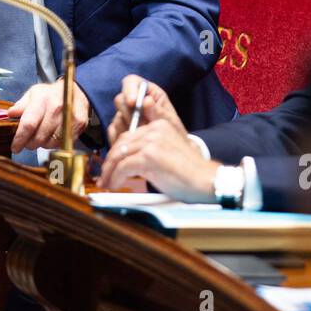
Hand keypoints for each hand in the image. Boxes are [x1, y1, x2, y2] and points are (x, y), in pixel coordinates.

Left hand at [9, 80, 89, 152]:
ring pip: (50, 143)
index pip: (29, 124)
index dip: (20, 139)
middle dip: (29, 144)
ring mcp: (69, 117)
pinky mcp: (79, 125)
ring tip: (41, 135)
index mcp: (42, 99)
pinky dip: (54, 143)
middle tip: (27, 142)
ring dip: (42, 144)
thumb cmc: (51, 95)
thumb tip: (10, 114)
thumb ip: (21, 105)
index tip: (15, 147)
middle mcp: (57, 108)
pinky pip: (61, 143)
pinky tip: (52, 135)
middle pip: (39, 137)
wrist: (76, 92)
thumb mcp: (33, 94)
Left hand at [99, 119, 218, 200]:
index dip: (116, 152)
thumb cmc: (188, 173)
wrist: (206, 181)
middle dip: (109, 162)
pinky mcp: (149, 156)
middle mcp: (154, 129)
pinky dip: (116, 178)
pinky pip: (123, 167)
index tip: (111, 166)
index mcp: (159, 125)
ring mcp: (151, 141)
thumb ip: (147, 151)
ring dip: (110, 172)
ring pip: (119, 155)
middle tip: (104, 177)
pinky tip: (115, 186)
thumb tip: (124, 162)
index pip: (128, 135)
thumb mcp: (166, 154)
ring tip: (107, 184)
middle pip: (121, 144)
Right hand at [107, 74, 186, 145]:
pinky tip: (135, 144)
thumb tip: (147, 100)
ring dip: (129, 129)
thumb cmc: (173, 132)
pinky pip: (113, 132)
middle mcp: (133, 102)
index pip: (131, 82)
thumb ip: (158, 112)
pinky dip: (123, 139)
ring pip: (116, 118)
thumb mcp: (170, 122)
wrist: (170, 153)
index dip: (129, 90)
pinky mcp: (118, 130)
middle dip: (128, 114)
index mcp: (147, 92)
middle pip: (120, 100)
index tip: (133, 103)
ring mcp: (124, 116)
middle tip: (140, 126)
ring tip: (144, 138)